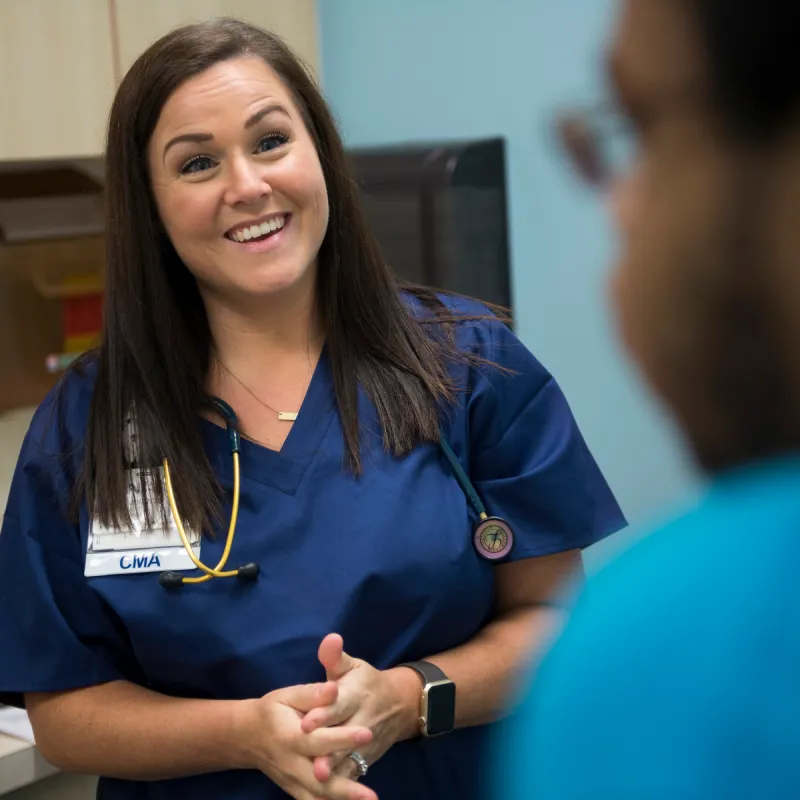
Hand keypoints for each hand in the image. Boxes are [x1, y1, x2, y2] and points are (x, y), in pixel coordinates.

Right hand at [237, 680, 377, 799]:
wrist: (248, 736)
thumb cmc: (272, 711)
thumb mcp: (288, 696)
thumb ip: (312, 694)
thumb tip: (333, 689)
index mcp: (291, 737)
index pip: (320, 740)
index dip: (343, 738)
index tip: (367, 734)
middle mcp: (292, 764)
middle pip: (320, 781)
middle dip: (346, 789)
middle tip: (371, 795)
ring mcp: (293, 782)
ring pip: (317, 797)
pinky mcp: (295, 791)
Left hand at [300, 635, 420, 782]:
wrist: (401, 704)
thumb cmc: (365, 682)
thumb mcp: (353, 666)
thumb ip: (335, 657)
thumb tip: (329, 638)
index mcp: (356, 694)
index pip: (339, 705)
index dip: (324, 713)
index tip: (306, 722)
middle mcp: (363, 720)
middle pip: (345, 736)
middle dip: (330, 749)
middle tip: (314, 762)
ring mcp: (367, 742)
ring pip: (351, 758)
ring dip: (337, 770)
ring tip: (320, 778)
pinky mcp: (367, 758)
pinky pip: (355, 773)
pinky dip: (345, 786)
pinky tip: (327, 795)